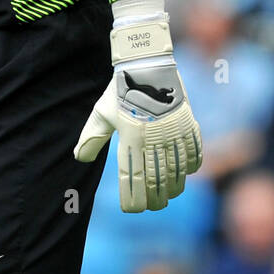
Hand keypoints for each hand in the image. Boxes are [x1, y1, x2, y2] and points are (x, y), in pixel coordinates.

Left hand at [74, 11, 201, 212]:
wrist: (147, 63)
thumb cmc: (120, 89)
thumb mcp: (102, 112)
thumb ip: (92, 136)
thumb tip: (79, 157)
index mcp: (131, 137)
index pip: (132, 177)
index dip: (133, 198)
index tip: (132, 210)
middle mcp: (153, 137)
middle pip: (157, 179)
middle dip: (155, 198)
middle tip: (153, 208)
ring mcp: (173, 131)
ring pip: (177, 169)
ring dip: (174, 187)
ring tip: (169, 196)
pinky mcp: (188, 123)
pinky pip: (194, 150)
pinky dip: (192, 165)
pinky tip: (187, 174)